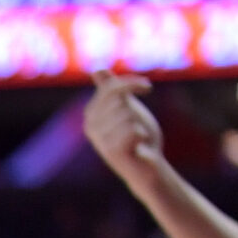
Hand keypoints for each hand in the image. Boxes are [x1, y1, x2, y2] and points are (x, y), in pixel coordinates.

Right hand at [85, 74, 168, 195]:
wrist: (146, 167)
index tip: (147, 87)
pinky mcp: (112, 152)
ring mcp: (99, 139)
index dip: (131, 83)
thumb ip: (111, 89)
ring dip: (140, 125)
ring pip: (128, 115)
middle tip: (137, 127)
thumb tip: (97, 70)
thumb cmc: (137, 136)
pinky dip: (142, 135)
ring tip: (136, 139)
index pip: (110, 87)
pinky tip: (138, 145)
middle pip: (119, 100)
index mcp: (91, 113)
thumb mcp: (125, 107)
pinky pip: (133, 130)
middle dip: (135, 109)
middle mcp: (90, 126)